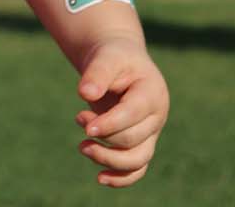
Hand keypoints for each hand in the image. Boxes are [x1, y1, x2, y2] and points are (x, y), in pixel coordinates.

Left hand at [76, 36, 168, 187]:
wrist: (119, 63)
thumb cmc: (113, 58)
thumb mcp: (106, 57)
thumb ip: (97, 73)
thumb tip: (85, 93)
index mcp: (152, 92)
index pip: (133, 114)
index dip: (110, 124)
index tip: (86, 126)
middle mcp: (156, 116)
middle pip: (132, 138)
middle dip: (102, 135)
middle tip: (78, 118)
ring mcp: (151, 133)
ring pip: (137, 160)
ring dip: (108, 160)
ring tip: (82, 147)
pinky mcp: (141, 144)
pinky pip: (137, 169)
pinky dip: (121, 178)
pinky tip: (100, 177)